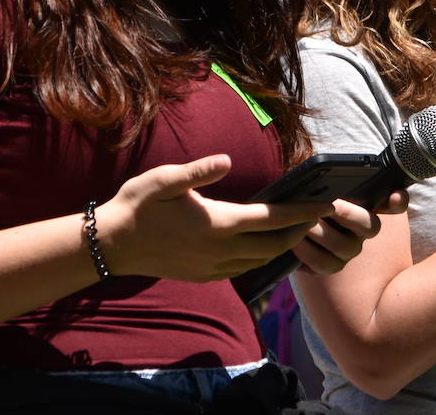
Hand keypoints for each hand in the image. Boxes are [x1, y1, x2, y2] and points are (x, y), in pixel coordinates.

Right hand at [97, 155, 333, 281]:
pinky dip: (262, 258)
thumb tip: (227, 160)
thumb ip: (198, 171)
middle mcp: (220, 251)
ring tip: (298, 230)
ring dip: (283, 247)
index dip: (302, 212)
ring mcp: (212, 267)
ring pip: (261, 260)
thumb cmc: (137, 205)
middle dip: (300, 231)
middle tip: (318, 217)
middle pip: (274, 245)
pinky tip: (264, 247)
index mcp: (217, 224)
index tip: (325, 204)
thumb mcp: (164, 179)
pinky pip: (244, 270)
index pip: (271, 219)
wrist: (111, 245)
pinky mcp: (204, 276)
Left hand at [292, 190, 409, 275]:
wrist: (281, 221)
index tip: (395, 195)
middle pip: (371, 227)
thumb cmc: (301, 198)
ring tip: (304, 222)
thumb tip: (326, 176)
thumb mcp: (311, 186)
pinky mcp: (328, 266)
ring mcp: (346, 251)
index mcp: (364, 205)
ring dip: (323, 233)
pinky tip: (294, 240)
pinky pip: (323, 264)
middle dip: (351, 215)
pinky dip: (307, 251)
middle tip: (331, 206)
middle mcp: (361, 231)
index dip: (398, 201)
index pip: (393, 203)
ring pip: (345, 247)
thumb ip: (326, 181)